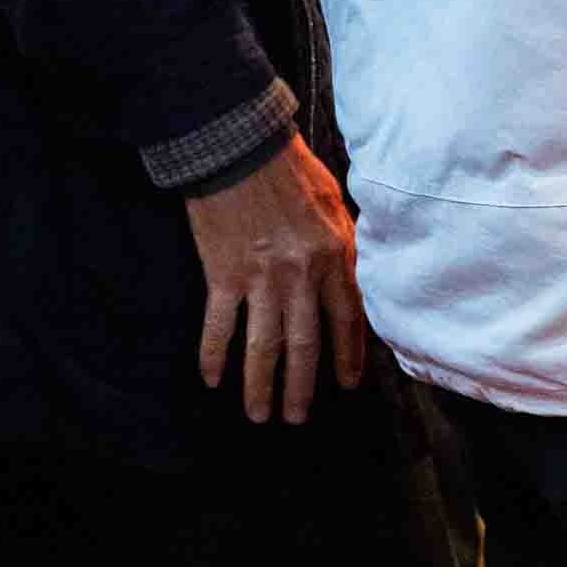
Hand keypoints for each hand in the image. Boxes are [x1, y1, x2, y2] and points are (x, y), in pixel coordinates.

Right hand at [184, 134, 365, 423]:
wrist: (240, 147)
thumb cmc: (290, 168)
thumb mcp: (335, 201)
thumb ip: (344, 241)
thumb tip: (353, 273)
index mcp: (335, 255)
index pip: (348, 317)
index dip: (348, 354)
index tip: (348, 384)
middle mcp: (301, 274)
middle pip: (304, 344)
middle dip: (302, 386)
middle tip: (297, 418)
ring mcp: (261, 278)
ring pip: (262, 346)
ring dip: (259, 385)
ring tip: (259, 415)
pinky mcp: (222, 276)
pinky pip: (219, 327)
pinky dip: (214, 356)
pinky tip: (212, 380)